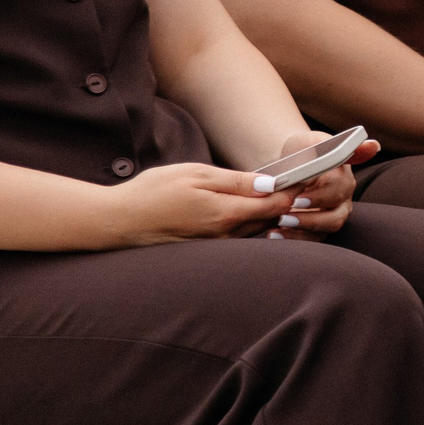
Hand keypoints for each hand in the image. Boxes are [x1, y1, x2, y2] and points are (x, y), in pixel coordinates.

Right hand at [102, 162, 299, 247]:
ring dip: (273, 216)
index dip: (294, 189)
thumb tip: (270, 184)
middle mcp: (226, 235)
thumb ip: (236, 181)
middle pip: (272, 220)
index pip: (276, 204)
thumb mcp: (196, 174)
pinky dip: (255, 226)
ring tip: (282, 194)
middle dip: (289, 203)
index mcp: (226, 213)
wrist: (119, 221)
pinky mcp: (208, 250)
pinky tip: (253, 211)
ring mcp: (217, 246)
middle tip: (301, 183)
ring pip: (258, 231)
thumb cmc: (154, 192)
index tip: (304, 174)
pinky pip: (242, 239)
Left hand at [255, 130, 377, 240]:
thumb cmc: (301, 152)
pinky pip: (311, 240)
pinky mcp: (319, 230)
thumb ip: (336, 143)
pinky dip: (293, 240)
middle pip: (336, 216)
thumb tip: (373, 146)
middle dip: (309, 219)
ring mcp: (332, 216)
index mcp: (343, 177)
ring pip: (325, 230)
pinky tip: (274, 234)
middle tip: (283, 216)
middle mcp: (342, 199)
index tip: (296, 199)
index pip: (339, 189)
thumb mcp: (314, 142)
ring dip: (302, 231)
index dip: (319, 196)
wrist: (287, 167)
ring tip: (277, 226)